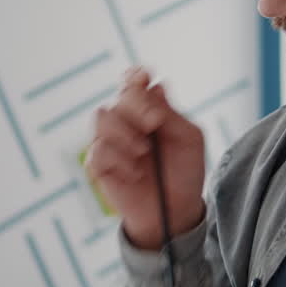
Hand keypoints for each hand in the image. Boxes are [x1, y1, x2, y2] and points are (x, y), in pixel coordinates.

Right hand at [87, 68, 206, 249]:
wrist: (176, 210)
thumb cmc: (184, 172)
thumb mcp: (189, 139)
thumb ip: (171, 113)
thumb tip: (154, 85)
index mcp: (149, 109)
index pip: (133, 82)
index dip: (135, 76)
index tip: (143, 78)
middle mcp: (126, 120)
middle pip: (120, 96)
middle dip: (137, 106)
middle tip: (155, 125)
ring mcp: (109, 140)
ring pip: (101, 116)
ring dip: (125, 133)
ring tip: (143, 153)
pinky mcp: (99, 164)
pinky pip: (97, 150)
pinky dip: (118, 160)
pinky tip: (134, 174)